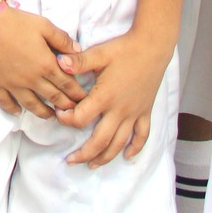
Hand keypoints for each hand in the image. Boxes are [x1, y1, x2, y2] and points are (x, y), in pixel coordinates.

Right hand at [0, 5, 87, 118]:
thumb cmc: (16, 21)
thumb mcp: (44, 25)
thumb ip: (62, 39)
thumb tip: (78, 51)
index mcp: (45, 64)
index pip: (66, 84)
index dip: (77, 93)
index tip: (84, 99)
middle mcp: (31, 79)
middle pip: (52, 97)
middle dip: (65, 105)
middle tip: (73, 112)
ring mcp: (12, 84)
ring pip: (31, 105)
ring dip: (44, 113)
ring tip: (51, 117)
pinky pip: (5, 102)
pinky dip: (13, 109)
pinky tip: (18, 112)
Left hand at [55, 29, 173, 166]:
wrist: (153, 47)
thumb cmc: (124, 49)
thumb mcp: (99, 54)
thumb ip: (78, 62)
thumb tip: (58, 63)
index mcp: (105, 97)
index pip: (81, 118)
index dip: (66, 119)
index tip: (59, 114)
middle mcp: (120, 110)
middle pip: (100, 141)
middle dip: (84, 153)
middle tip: (70, 161)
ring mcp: (134, 113)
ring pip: (119, 143)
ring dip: (105, 157)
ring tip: (92, 165)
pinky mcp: (145, 112)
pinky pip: (141, 135)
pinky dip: (135, 148)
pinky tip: (127, 157)